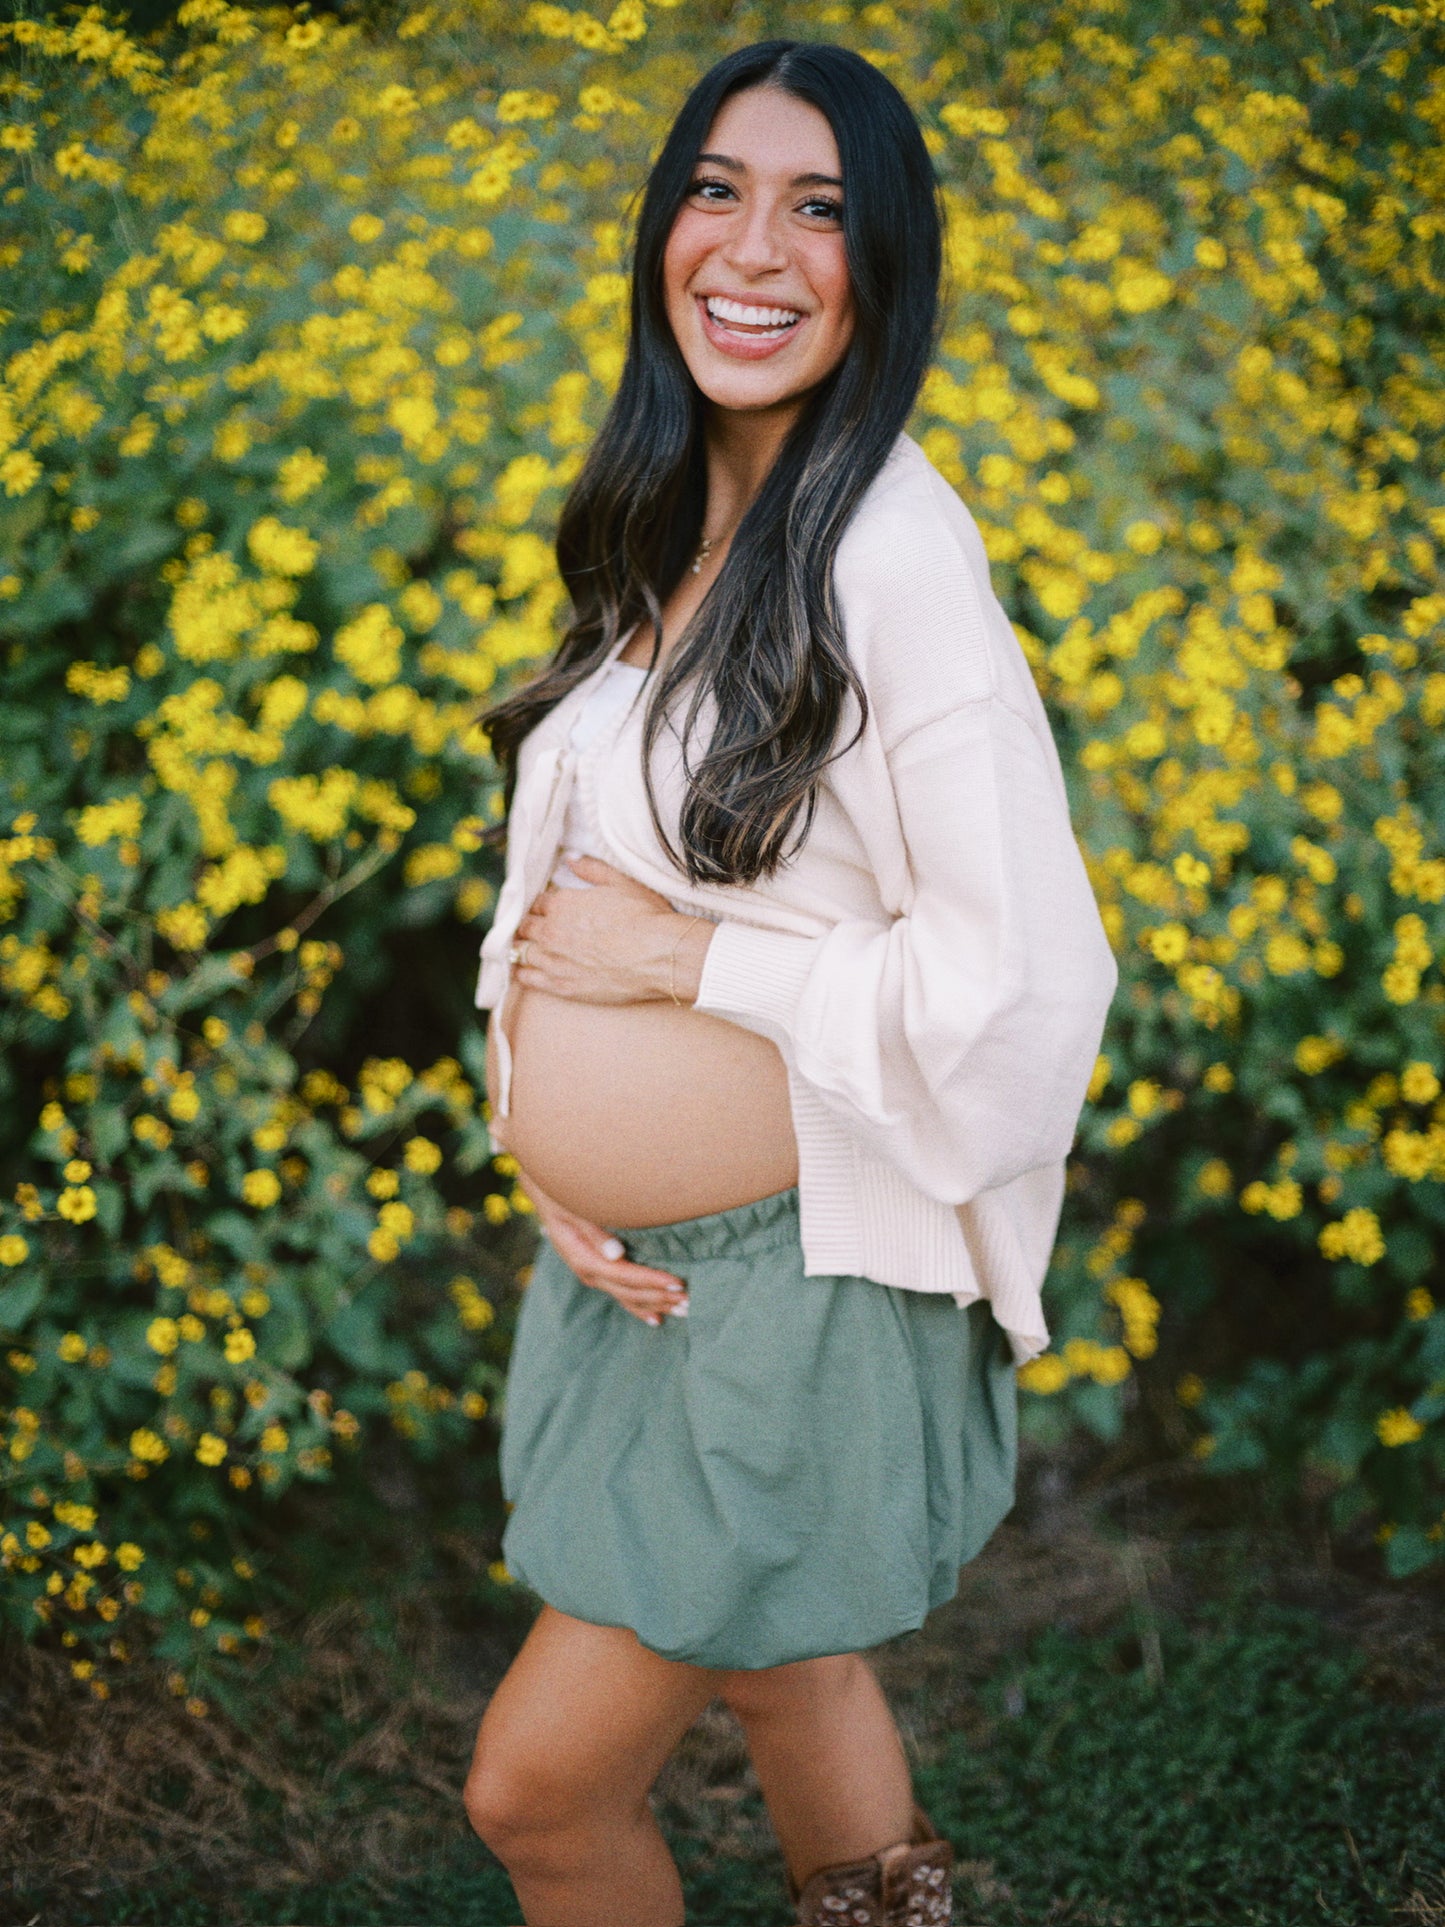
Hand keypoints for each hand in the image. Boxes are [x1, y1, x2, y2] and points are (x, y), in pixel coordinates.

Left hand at [512, 856, 710, 1005]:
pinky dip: (522, 972)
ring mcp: (555, 960)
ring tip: (524, 948)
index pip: (538, 903)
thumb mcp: (620, 883)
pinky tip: (522, 970)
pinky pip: (529, 978)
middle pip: (526, 926)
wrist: (658, 955)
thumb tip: (571, 859)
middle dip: (527, 925)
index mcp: (563, 903)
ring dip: (521, 947)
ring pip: (522, 952)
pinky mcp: (562, 985)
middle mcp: (552, 931)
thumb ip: (592, 869)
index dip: (541, 905)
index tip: (543, 909)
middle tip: (530, 927)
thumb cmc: (644, 917)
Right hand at [514, 1164, 688, 1326]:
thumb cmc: (563, 1192)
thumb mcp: (572, 1206)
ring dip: (656, 1304)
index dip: (651, 1280)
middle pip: (628, 1291)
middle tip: (690, 1300)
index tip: (677, 1283)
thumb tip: (616, 1254)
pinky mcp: (597, 1272)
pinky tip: (657, 1318)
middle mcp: (588, 1271)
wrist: (546, 1191)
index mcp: (582, 1256)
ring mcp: (593, 1274)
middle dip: (660, 1297)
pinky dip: (640, 1307)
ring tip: (684, 1310)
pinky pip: (621, 1295)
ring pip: (627, 1297)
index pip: (623, 1274)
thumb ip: (593, 1230)